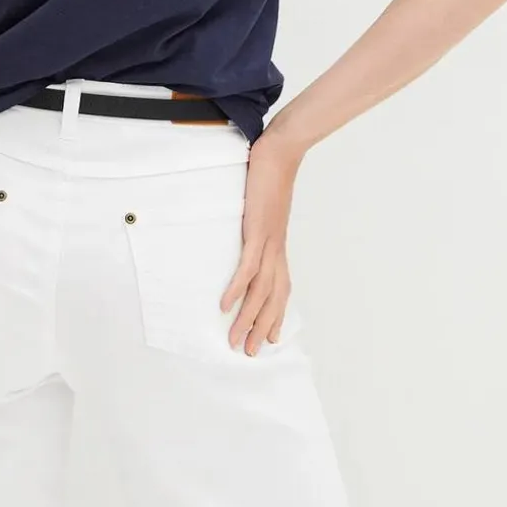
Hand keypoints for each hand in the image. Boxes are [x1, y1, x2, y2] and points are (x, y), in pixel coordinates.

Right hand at [220, 131, 302, 354]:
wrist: (280, 153)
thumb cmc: (269, 178)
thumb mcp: (263, 209)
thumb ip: (257, 225)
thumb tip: (246, 232)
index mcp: (278, 247)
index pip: (281, 290)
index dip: (277, 316)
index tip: (271, 339)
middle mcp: (277, 250)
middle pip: (272, 300)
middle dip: (262, 328)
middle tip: (249, 353)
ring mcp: (269, 242)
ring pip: (261, 291)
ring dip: (248, 319)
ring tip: (236, 340)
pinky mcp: (258, 231)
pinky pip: (247, 267)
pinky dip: (237, 288)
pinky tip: (225, 305)